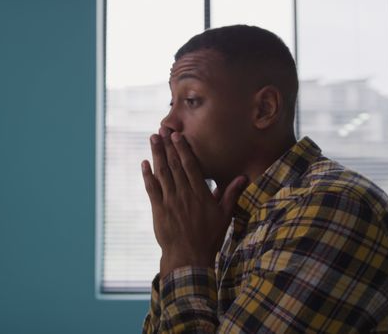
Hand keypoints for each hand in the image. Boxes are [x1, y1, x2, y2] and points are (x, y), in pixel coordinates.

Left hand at [141, 128, 247, 278]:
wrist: (190, 256)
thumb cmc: (209, 237)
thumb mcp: (224, 215)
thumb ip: (231, 194)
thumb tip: (243, 177)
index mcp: (200, 193)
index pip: (191, 165)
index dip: (183, 149)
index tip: (177, 136)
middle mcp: (184, 194)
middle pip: (175, 165)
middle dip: (167, 146)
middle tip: (161, 130)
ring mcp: (170, 201)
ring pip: (162, 173)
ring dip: (157, 154)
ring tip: (153, 139)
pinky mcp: (159, 210)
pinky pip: (152, 189)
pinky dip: (147, 175)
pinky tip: (144, 163)